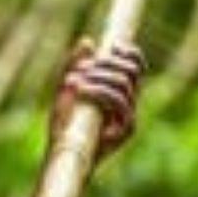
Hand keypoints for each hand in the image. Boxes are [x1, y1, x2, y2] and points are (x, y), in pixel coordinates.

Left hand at [52, 38, 144, 163]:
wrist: (61, 154)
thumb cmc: (64, 123)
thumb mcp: (67, 88)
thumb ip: (75, 66)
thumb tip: (88, 42)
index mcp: (120, 92)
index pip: (136, 65)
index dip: (128, 51)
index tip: (111, 46)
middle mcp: (129, 104)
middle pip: (132, 70)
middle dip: (106, 62)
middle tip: (80, 68)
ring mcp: (129, 118)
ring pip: (123, 82)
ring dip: (97, 75)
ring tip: (73, 80)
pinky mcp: (126, 131)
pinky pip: (119, 101)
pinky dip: (98, 90)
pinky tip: (79, 88)